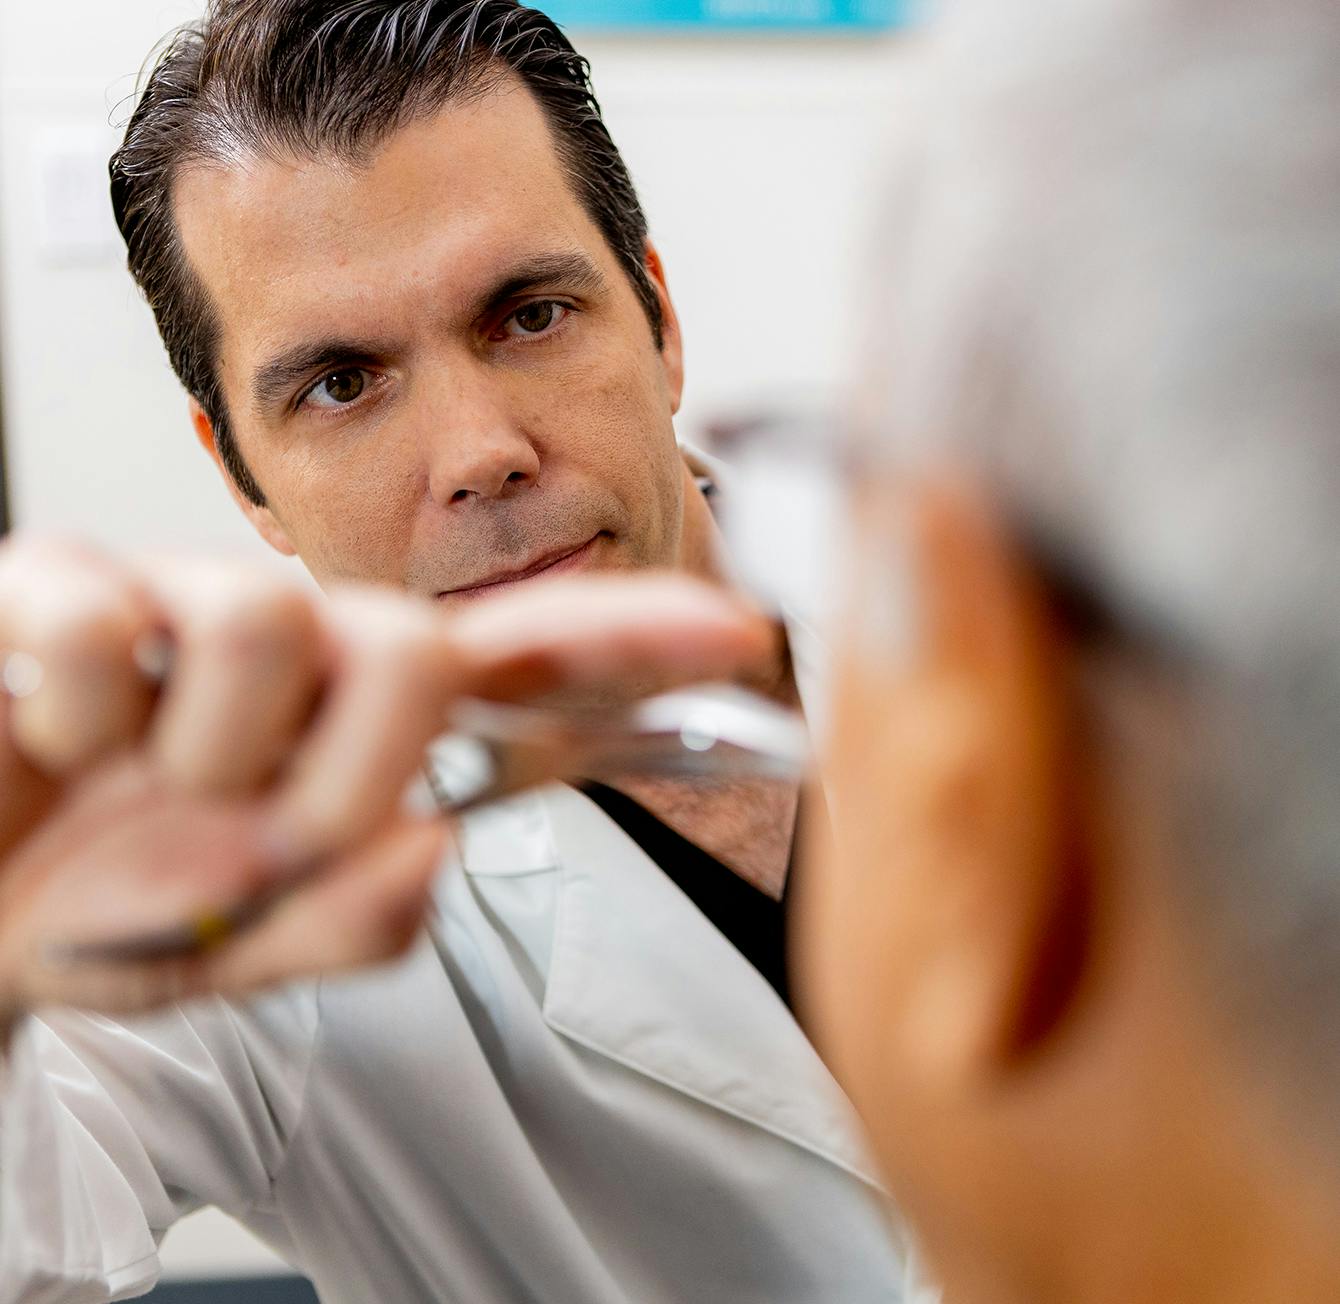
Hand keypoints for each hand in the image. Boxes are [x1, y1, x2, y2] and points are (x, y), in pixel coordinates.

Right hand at [0, 535, 768, 1028]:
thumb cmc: (121, 899)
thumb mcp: (255, 946)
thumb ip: (359, 918)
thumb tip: (433, 843)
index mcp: (368, 726)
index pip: (530, 665)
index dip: (637, 644)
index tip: (736, 635)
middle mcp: (306, 647)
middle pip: (419, 649)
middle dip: (348, 781)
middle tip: (266, 835)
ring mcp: (191, 605)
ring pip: (278, 632)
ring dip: (210, 764)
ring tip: (151, 786)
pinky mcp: (70, 582)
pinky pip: (112, 628)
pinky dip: (79, 721)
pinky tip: (66, 737)